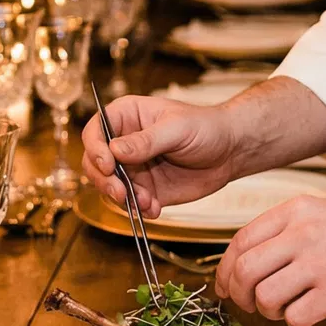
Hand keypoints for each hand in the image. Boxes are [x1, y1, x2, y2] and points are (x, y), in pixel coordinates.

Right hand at [80, 96, 246, 216]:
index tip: (108, 165)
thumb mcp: (177, 129)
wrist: (229, 151)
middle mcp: (124, 143)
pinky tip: (154, 209)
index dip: (95, 149)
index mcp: (126, 117)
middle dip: (104, 181)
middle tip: (121, 193)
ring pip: (110, 187)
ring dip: (124, 199)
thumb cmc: (205, 127)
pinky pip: (131, 203)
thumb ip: (146, 140)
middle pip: (95, 163)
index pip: (95, 132)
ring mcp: (133, 168)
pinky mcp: (145, 189)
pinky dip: (139, 209)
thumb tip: (115, 150)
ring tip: (147, 202)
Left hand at [216, 198, 325, 325]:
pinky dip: (297, 322)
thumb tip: (248, 262)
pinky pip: (295, 318)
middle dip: (239, 295)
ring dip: (269, 311)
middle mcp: (304, 234)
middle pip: (245, 271)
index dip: (225, 270)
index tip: (225, 285)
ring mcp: (320, 264)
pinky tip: (311, 312)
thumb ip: (286, 232)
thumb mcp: (323, 213)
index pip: (241, 241)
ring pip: (266, 297)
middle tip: (248, 303)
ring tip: (287, 307)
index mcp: (297, 211)